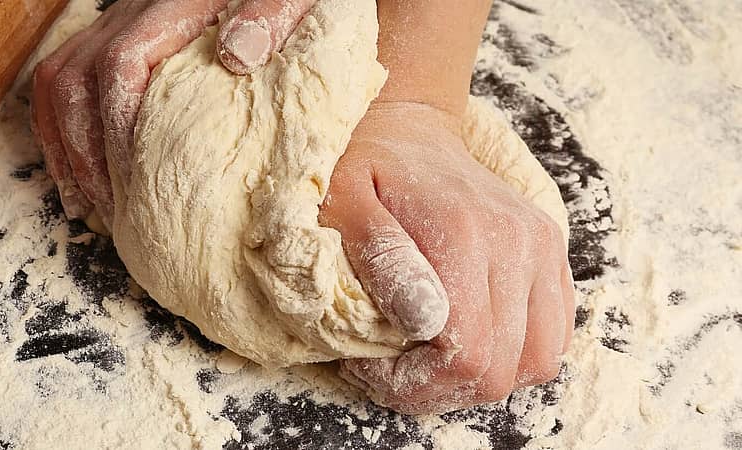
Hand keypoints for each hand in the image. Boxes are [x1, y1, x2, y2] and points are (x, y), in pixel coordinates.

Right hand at [31, 0, 316, 223]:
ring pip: (57, 82)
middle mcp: (131, 12)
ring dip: (65, 147)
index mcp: (170, 6)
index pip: (120, 63)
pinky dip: (59, 131)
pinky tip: (77, 176)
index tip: (134, 179)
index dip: (118, 124)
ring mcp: (115, 24)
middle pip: (75, 79)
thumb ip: (268, 14)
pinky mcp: (111, 38)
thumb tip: (236, 55)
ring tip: (88, 205)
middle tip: (113, 211)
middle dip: (85, 152)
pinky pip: (60, 81)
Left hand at [321, 102, 575, 413]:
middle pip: (502, 370)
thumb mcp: (343, 202)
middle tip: (388, 373)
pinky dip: (513, 354)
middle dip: (439, 390)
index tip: (369, 368)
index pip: (467, 357)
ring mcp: (542, 247)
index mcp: (464, 233)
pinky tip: (462, 340)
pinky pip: (554, 334)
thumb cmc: (362, 166)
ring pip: (537, 361)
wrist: (407, 128)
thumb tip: (423, 321)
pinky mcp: (550, 252)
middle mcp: (518, 242)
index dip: (415, 385)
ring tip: (426, 361)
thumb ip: (381, 258)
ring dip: (480, 379)